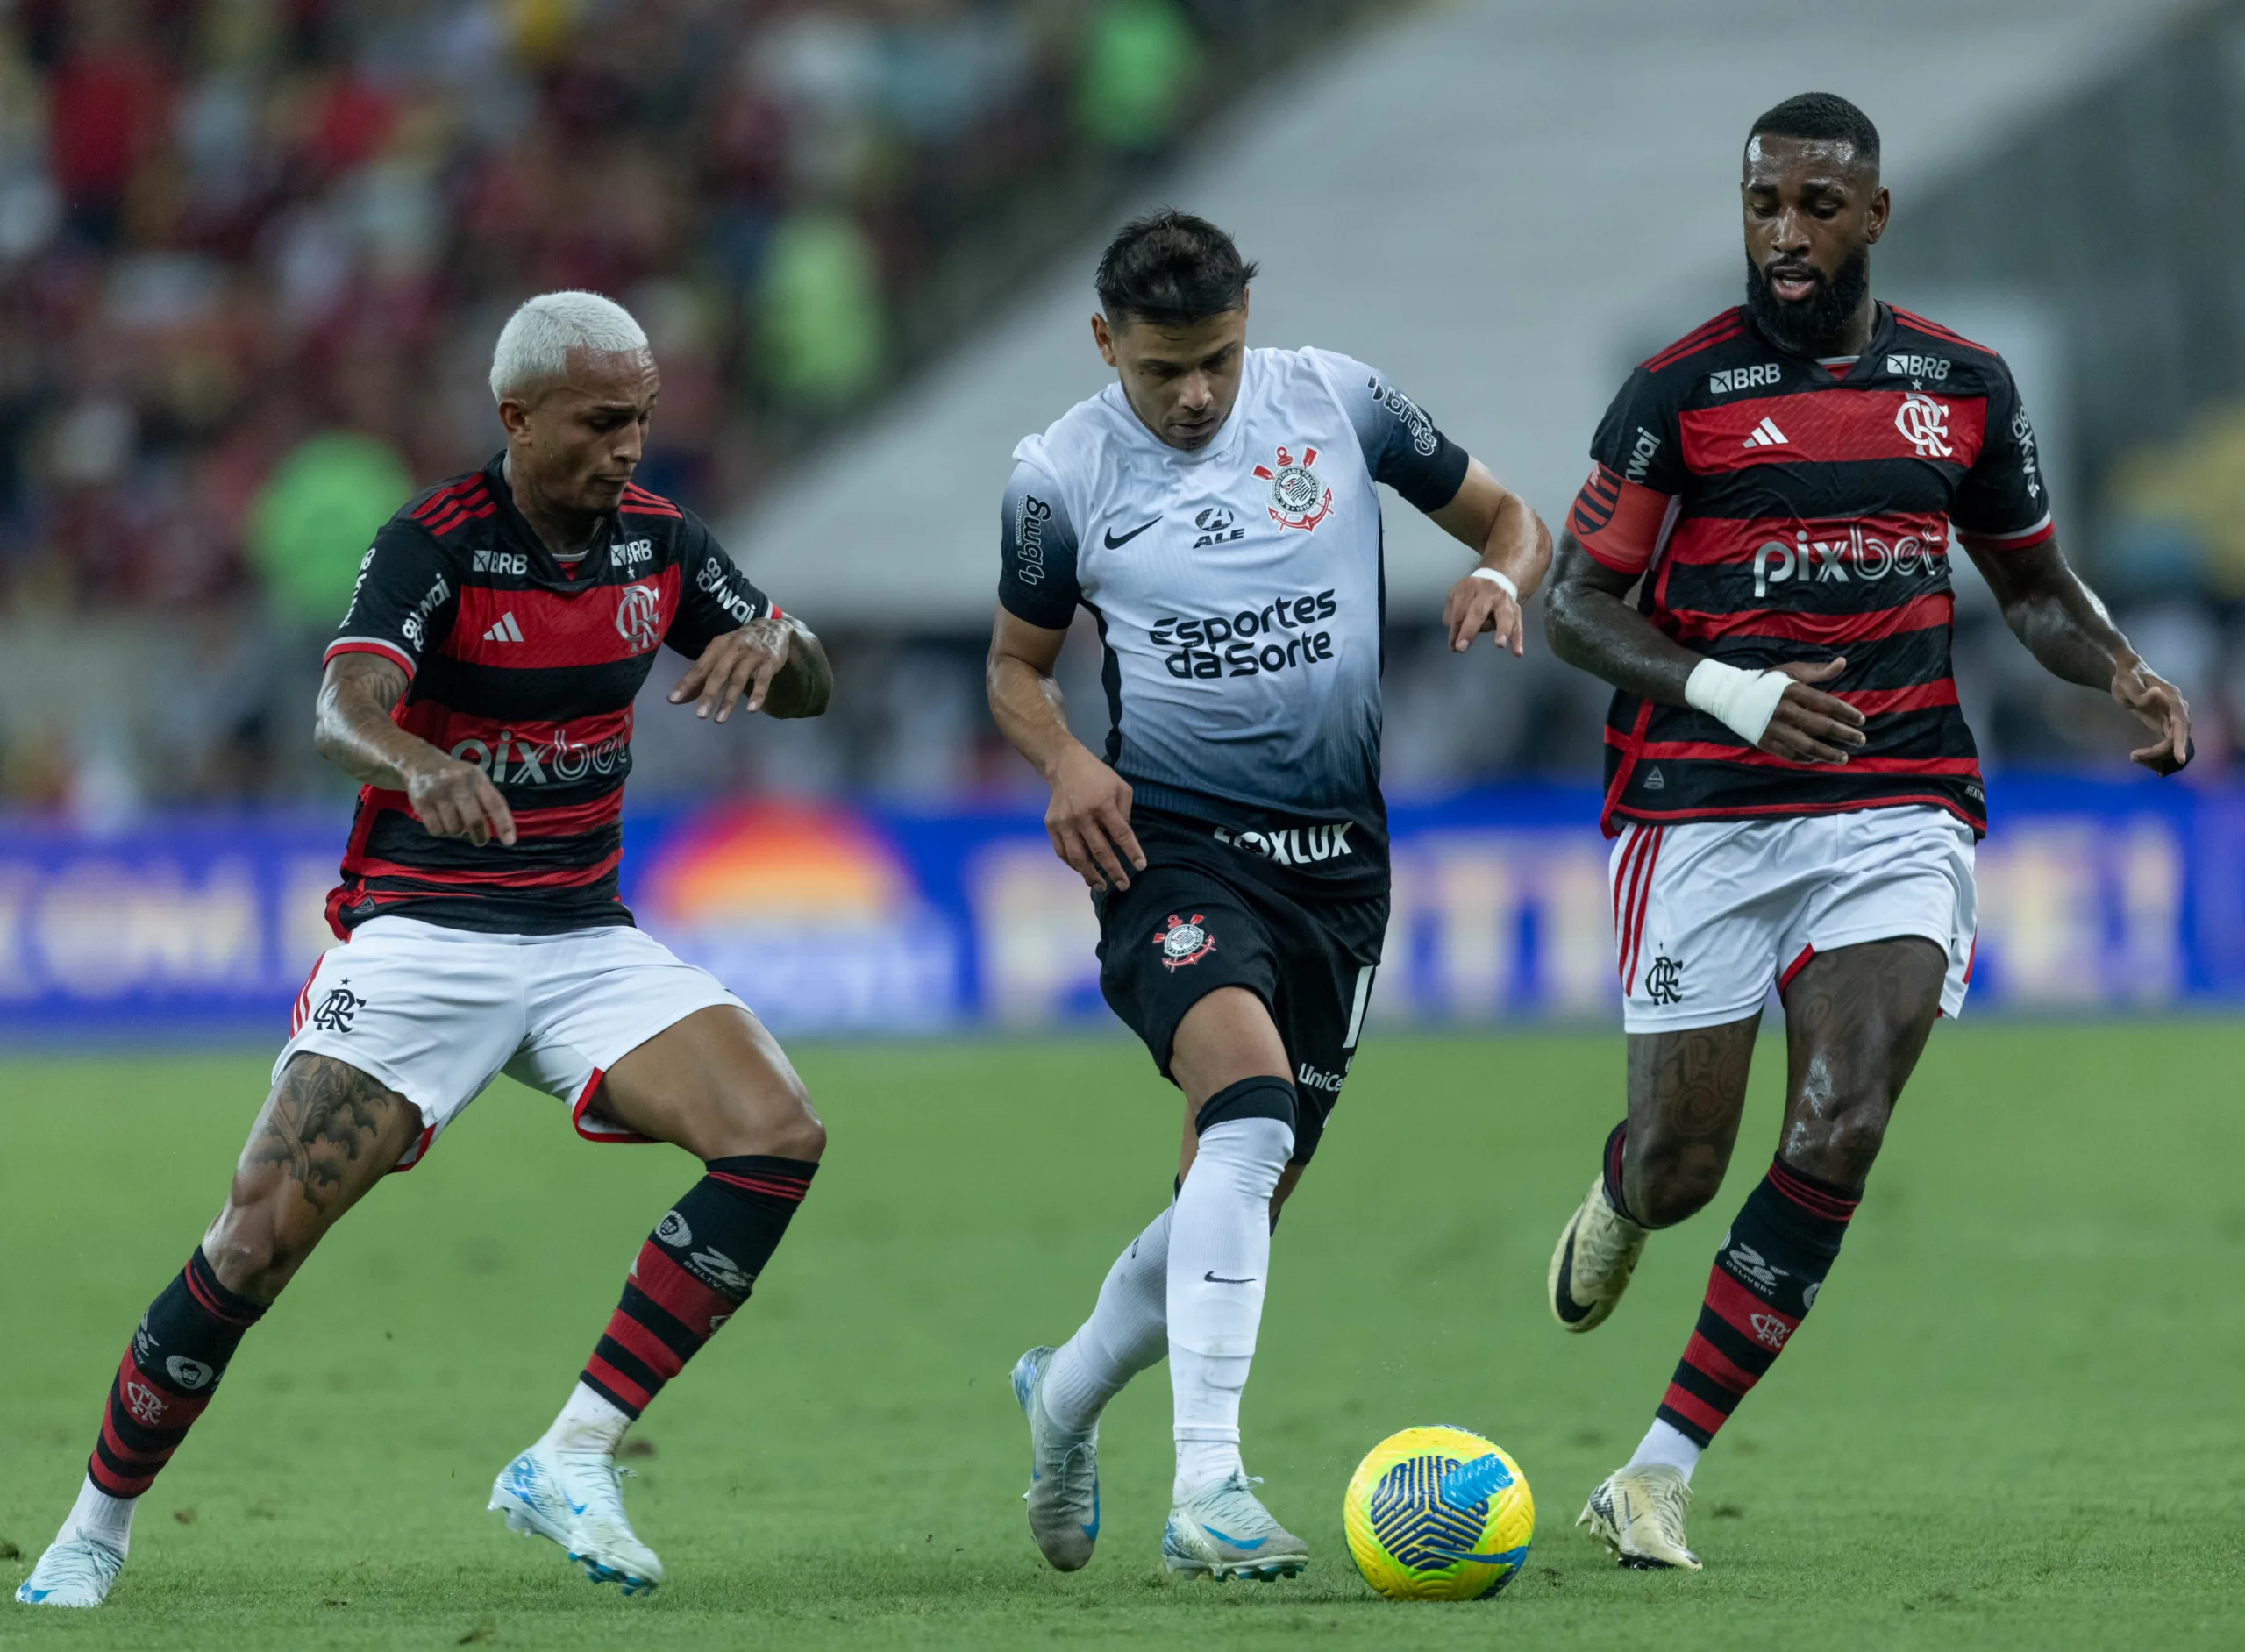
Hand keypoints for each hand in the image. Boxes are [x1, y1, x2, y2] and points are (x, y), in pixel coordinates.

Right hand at [405, 755, 515, 846]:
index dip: (504, 824)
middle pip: (474, 821)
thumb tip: (500, 829)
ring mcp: (438, 792)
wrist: (421, 762)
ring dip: (457, 832)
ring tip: (455, 822)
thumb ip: (487, 799)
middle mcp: (458, 783)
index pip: (494, 803)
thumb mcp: (475, 778)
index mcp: (476, 777)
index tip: (509, 842)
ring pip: (454, 829)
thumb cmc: (456, 776)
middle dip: (480, 836)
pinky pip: (436, 830)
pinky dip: (442, 832)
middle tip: (480, 841)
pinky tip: (441, 821)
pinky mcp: (421, 802)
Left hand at [669, 615, 791, 722]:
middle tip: (700, 715)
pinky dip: (757, 695)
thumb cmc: (741, 645)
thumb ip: (704, 674)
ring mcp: (752, 656)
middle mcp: (733, 649)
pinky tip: (751, 709)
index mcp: (718, 646)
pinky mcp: (769, 663)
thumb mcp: (722, 653)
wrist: (774, 629)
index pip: (700, 667)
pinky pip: (763, 681)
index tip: (674, 699)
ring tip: (719, 719)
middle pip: (718, 674)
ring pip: (738, 680)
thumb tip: (680, 698)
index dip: (687, 683)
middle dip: (708, 695)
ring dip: (728, 701)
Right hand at [1045, 743, 1144, 890]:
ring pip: (1078, 857)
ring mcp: (1065, 822)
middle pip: (1100, 851)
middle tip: (1124, 885)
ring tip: (1102, 886)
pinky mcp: (1051, 825)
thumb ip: (1125, 813)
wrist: (1064, 765)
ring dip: (1091, 875)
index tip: (1140, 867)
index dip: (1132, 852)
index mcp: (1103, 804)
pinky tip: (1084, 872)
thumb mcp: (1120, 787)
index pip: (1121, 834)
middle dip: (1114, 871)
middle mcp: (1083, 815)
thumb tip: (1123, 840)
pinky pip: (1062, 852)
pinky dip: (1073, 865)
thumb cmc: (1098, 776)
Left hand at [1443, 571, 1525, 655]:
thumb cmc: (1472, 594)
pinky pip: (1518, 625)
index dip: (1455, 630)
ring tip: (1499, 644)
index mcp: (1470, 586)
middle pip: (1478, 611)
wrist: (1498, 581)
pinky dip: (1517, 639)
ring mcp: (1504, 600)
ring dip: (1503, 630)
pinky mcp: (1516, 610)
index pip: (1459, 610)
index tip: (1453, 647)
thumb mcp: (1456, 596)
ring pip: (1504, 616)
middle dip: (1469, 630)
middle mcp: (1488, 591)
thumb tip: (1455, 636)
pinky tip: (1517, 652)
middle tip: (1462, 648)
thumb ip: (1452, 614)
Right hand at [1758, 657, 1867, 764]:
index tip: (1861, 721)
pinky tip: (1819, 759)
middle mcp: (1785, 711)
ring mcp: (1774, 728)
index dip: (1847, 713)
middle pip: (1821, 726)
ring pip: (1807, 746)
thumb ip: (1818, 671)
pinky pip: (1790, 754)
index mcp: (1793, 691)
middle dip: (1845, 735)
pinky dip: (1807, 758)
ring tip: (1844, 757)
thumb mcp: (1791, 671)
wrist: (1730, 696)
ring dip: (1828, 753)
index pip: (1827, 704)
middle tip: (1860, 740)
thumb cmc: (1766, 682)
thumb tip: (1843, 662)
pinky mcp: (1765, 741)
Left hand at [2112, 655, 2191, 774]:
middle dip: (2160, 753)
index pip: (2181, 725)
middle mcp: (2178, 710)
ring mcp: (2174, 718)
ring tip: (2136, 758)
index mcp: (2172, 699)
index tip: (2179, 760)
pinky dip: (2161, 756)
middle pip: (2178, 739)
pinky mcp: (2167, 724)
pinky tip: (2150, 765)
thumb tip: (2157, 695)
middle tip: (2134, 757)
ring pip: (2175, 745)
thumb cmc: (2127, 676)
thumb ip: (2139, 691)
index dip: (2181, 743)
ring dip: (2160, 757)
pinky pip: (2170, 744)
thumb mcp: (2126, 682)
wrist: (2129, 672)